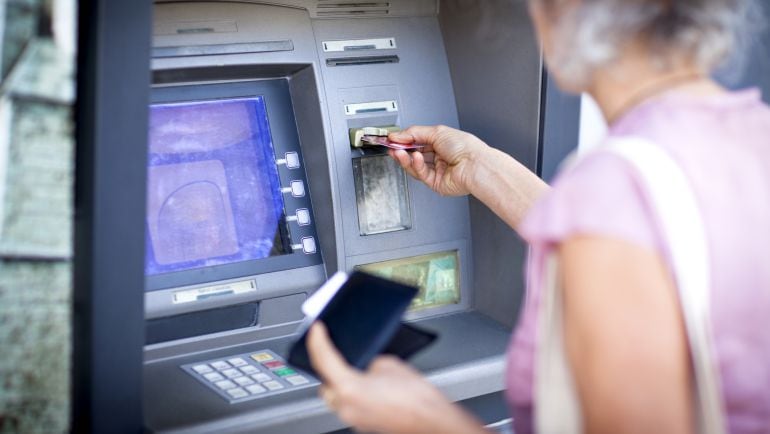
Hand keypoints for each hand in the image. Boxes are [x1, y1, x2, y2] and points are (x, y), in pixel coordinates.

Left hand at [306, 322, 485, 433]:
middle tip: (329, 346)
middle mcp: (346, 407)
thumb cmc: (417, 399)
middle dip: (325, 364)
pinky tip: (364, 383)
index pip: (323, 358)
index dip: (317, 339)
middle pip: (324, 381)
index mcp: (349, 388)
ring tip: (348, 364)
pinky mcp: (364, 424)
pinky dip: (351, 392)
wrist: (433, 422)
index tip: (316, 329)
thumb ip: (369, 361)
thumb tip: (365, 365)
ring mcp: (354, 419)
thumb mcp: (389, 365)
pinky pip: (349, 405)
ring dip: (338, 380)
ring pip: (335, 396)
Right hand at [388, 125, 487, 196]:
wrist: (475, 165)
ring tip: (398, 152)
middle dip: (401, 151)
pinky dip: (416, 165)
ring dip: (405, 158)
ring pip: (414, 166)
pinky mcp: (436, 183)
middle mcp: (439, 157)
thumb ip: (414, 133)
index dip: (404, 141)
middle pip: (414, 155)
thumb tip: (397, 135)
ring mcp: (437, 171)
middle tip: (391, 146)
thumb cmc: (466, 148)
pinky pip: (421, 174)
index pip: (418, 142)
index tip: (392, 139)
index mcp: (441, 143)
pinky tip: (415, 158)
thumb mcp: (437, 132)